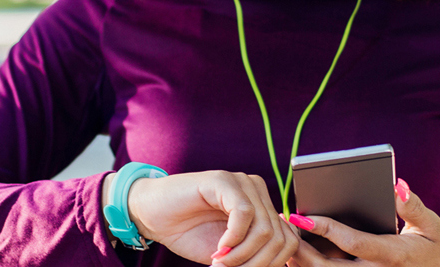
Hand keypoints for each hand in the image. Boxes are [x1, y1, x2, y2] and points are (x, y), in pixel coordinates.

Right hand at [102, 170, 297, 266]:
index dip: (271, 265)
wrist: (151, 214)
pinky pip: (244, 213)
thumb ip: (253, 256)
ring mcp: (242, 182)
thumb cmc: (189, 232)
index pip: (288, 240)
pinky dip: (234, 240)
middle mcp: (257, 191)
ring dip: (243, 256)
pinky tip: (218, 250)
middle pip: (279, 237)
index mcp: (263, 206)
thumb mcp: (228, 252)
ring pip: (265, 228)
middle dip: (257, 264)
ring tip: (221, 263)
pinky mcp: (223, 180)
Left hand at [287, 178, 439, 266]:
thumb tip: (396, 185)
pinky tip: (298, 251)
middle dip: (301, 250)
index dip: (326, 229)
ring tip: (285, 236)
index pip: (353, 243)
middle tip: (283, 226)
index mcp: (394, 255)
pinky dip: (313, 266)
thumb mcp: (433, 225)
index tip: (301, 216)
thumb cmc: (438, 248)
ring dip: (302, 261)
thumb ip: (413, 206)